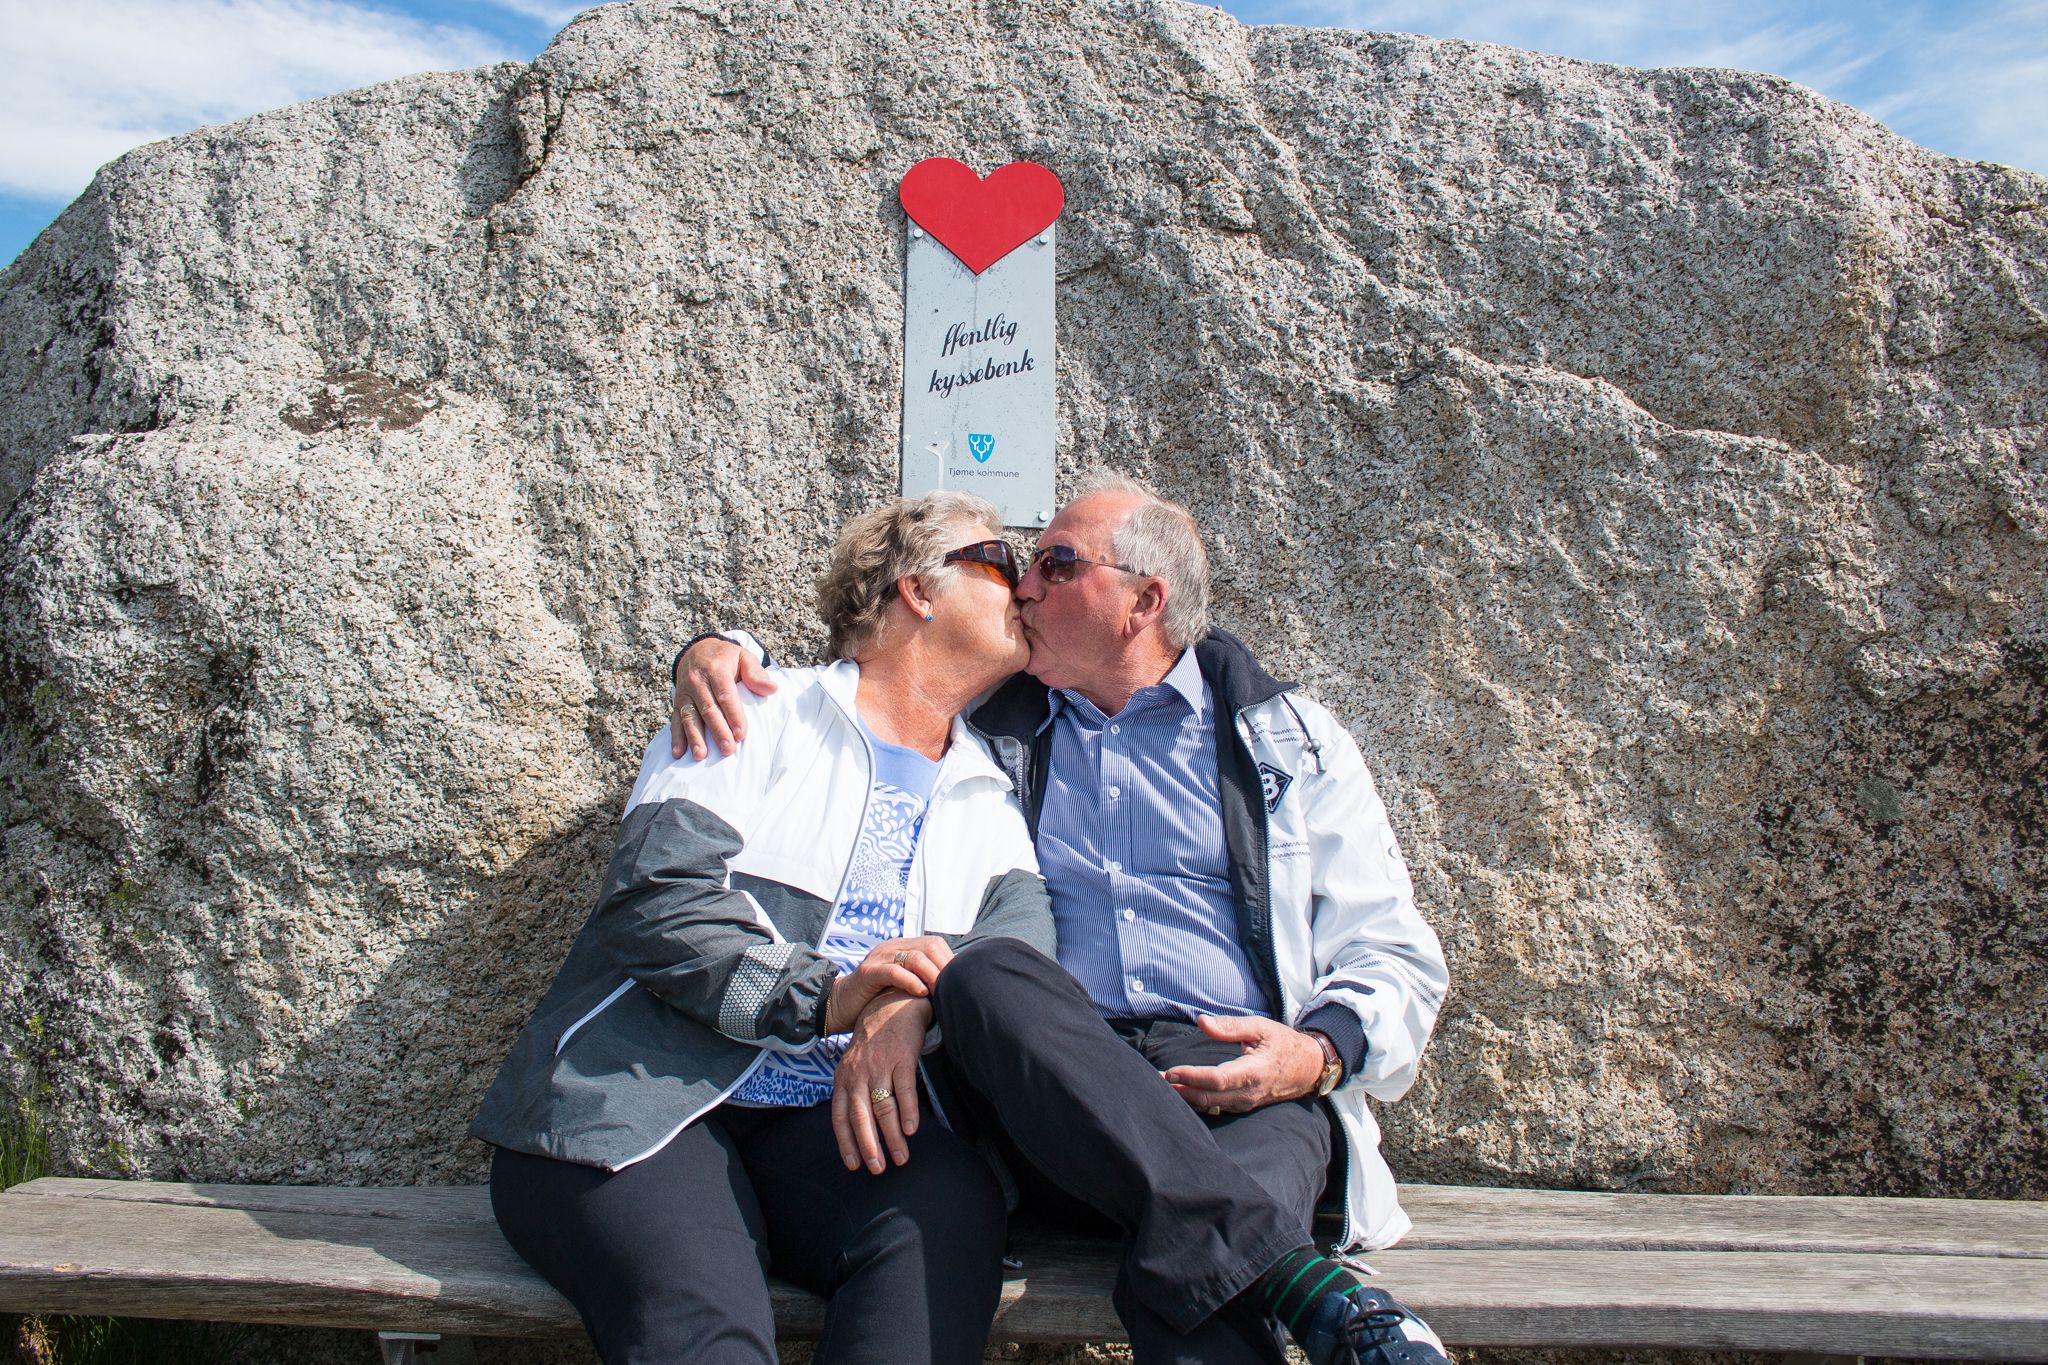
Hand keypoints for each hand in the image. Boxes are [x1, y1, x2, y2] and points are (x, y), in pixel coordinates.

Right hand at [671, 637, 777, 759]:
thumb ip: (756, 673)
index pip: (725, 695)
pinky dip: (676, 737)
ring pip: (689, 716)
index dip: (733, 715)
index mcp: (716, 669)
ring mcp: (685, 692)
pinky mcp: (677, 702)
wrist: (698, 650)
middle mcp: (697, 681)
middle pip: (708, 709)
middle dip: (718, 731)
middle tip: (727, 749)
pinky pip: (675, 720)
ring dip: (695, 737)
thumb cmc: (726, 658)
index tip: (741, 734)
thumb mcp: (743, 657)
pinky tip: (678, 753)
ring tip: (701, 755)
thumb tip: (771, 689)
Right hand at [823, 937, 953, 1033]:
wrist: (839, 1006)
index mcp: (902, 948)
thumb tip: (951, 989)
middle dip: (944, 968)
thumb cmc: (875, 1000)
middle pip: (928, 947)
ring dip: (932, 975)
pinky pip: (893, 971)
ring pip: (914, 957)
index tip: (960, 982)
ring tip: (941, 993)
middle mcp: (892, 948)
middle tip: (953, 989)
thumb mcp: (902, 986)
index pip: (935, 944)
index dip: (949, 962)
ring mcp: (879, 957)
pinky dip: (911, 981)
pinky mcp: (868, 972)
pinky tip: (921, 993)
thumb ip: (921, 981)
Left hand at [831, 992, 932, 1172]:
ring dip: (892, 1136)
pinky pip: (905, 1090)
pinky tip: (912, 1130)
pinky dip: (908, 1112)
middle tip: (878, 1169)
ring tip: (901, 1157)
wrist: (893, 1004)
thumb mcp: (854, 1064)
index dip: (846, 1142)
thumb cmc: (875, 1040)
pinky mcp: (902, 1058)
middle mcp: (858, 1074)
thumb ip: (853, 1090)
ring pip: (884, 1107)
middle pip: (861, 1116)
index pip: (840, 1116)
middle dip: (869, 1146)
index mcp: (844, 1078)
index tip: (854, 1165)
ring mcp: (880, 1066)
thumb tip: (856, 1125)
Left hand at [1162, 1015, 1326, 1113]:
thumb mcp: (1260, 1027)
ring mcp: (1246, 1103)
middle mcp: (1248, 1092)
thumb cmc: (1282, 1043)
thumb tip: (1201, 1022)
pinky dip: (1196, 1102)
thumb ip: (1230, 1026)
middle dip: (1180, 1091)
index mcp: (1254, 1071)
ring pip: (1210, 1107)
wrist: (1308, 1067)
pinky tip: (1179, 1094)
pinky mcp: (1243, 1106)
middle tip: (1153, 1081)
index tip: (1171, 1071)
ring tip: (1159, 1088)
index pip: (1218, 1079)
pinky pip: (1216, 1108)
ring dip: (1185, 1098)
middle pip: (1209, 1098)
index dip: (1193, 1077)